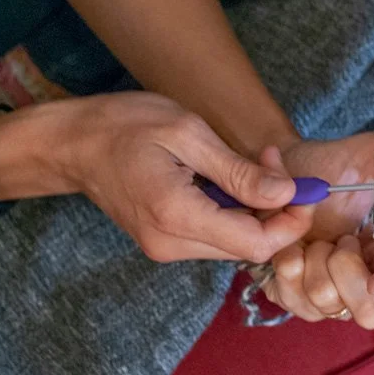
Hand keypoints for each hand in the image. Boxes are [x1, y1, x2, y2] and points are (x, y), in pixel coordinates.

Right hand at [0, 92, 313, 262]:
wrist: (70, 144)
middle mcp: (171, 244)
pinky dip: (234, 212)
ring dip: (255, 210)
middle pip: (249, 248)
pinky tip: (227, 180)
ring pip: (234, 244)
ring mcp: (165, 248)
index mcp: (178, 217)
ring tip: (251, 164)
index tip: (303, 187)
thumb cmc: (124, 126)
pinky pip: (215, 236)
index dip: (291, 222)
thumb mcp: (188, 133)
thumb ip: (238, 171)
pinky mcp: (164, 242)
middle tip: (272, 162)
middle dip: (276, 211)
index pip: (256, 245)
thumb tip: (286, 194)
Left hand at [260, 133, 373, 328]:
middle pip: (371, 313)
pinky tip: (288, 247)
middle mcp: (367, 278)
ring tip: (310, 236)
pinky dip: (286, 272)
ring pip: (326, 307)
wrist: (285, 170)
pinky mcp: (294, 294)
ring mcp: (331, 291)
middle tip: (338, 240)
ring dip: (313, 265)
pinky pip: (292, 303)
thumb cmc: (335, 162)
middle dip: (348, 276)